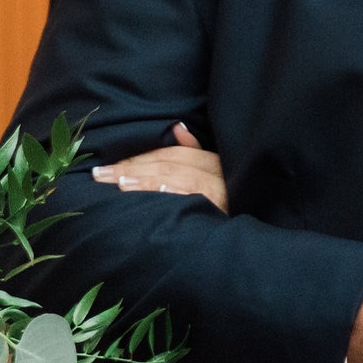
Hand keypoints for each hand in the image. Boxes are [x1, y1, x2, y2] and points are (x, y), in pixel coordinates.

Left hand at [92, 123, 228, 209]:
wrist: (261, 234)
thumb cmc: (236, 202)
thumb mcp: (220, 173)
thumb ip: (197, 151)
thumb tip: (177, 128)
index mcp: (212, 162)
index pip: (171, 154)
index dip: (140, 158)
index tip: (112, 166)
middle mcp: (216, 173)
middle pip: (168, 163)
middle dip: (132, 168)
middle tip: (101, 175)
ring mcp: (219, 190)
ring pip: (176, 177)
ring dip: (146, 179)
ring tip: (118, 183)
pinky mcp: (221, 208)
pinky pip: (192, 196)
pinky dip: (172, 192)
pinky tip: (153, 191)